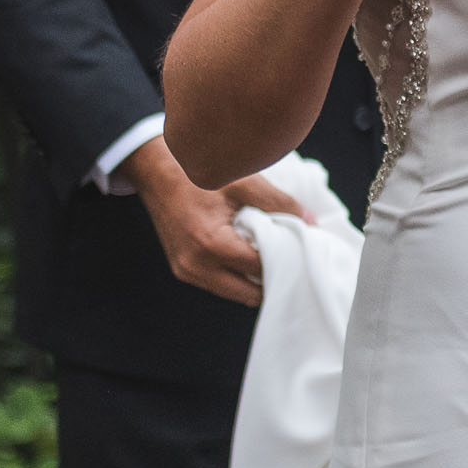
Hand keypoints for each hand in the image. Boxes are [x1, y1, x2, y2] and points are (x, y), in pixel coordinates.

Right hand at [126, 139, 306, 306]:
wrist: (156, 173)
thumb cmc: (197, 175)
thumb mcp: (244, 183)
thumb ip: (280, 204)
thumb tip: (312, 223)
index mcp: (211, 245)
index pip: (262, 269)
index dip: (286, 260)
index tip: (301, 249)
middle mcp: (196, 266)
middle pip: (250, 294)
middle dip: (273, 278)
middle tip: (289, 256)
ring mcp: (187, 272)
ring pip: (236, 293)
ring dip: (254, 279)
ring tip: (268, 252)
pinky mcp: (183, 271)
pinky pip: (221, 285)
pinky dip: (238, 275)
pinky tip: (248, 253)